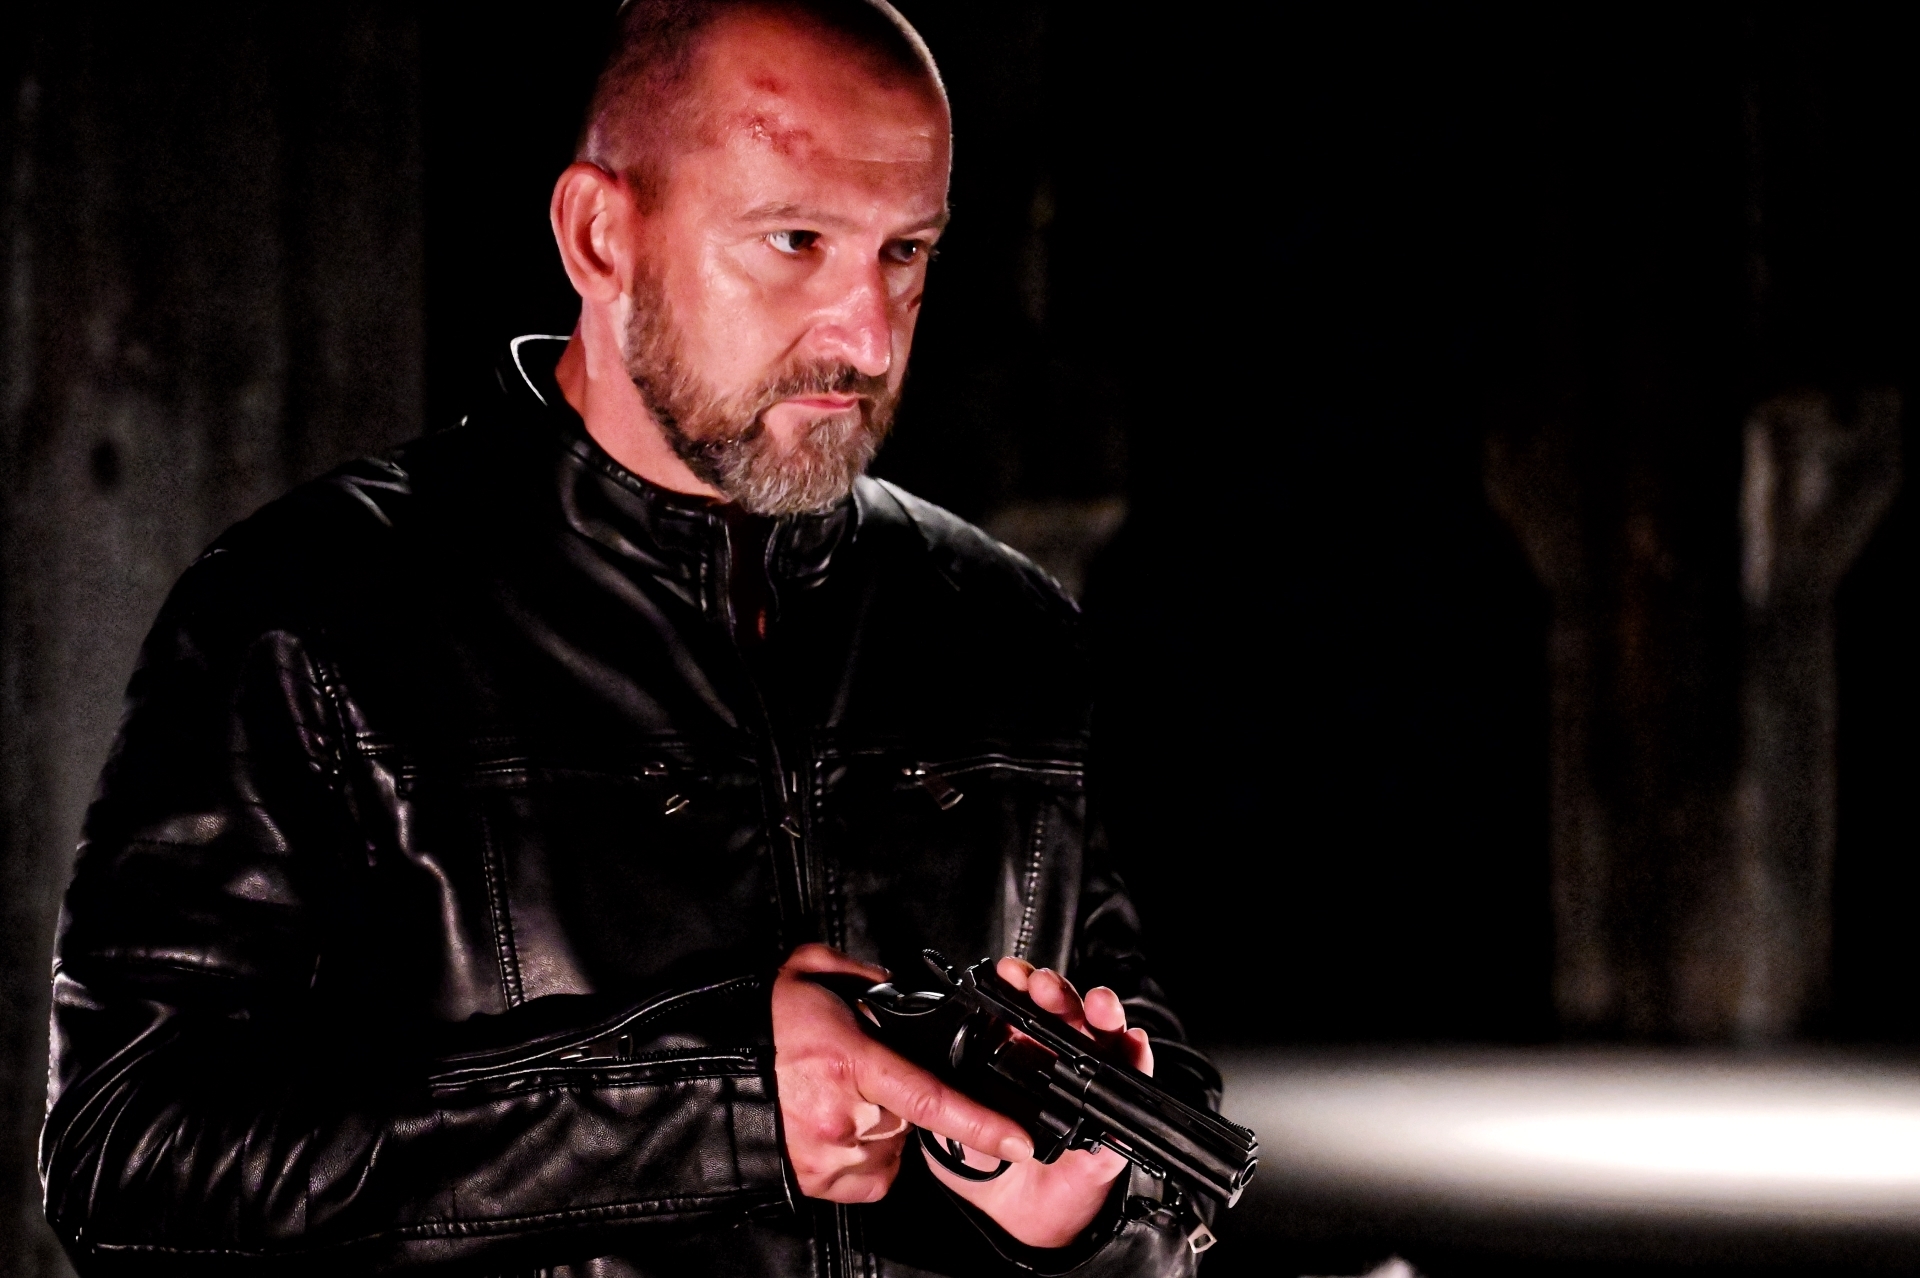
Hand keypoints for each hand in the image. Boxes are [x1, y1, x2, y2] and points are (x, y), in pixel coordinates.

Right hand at [772, 944, 1034, 1201]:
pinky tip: (838, 1127)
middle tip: (859, 1070)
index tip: (1021, 1142)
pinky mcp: (821, 1182)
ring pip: (892, 1145)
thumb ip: (867, 977)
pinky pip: (869, 1173)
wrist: (707, 1070)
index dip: (980, 1123)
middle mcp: (844, 1118)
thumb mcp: (814, 973)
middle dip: (899, 1093)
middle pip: (910, 1116)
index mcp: (851, 1064)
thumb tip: (899, 988)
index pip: (930, 1098)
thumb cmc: (762, 1024)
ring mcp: (831, 1157)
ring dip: (882, 1124)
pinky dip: (866, 1153)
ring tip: (840, 1097)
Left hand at [923, 958, 1153, 1248]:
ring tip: (1094, 1006)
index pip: (1019, 1008)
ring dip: (1100, 1013)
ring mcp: (1087, 1084)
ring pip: (1101, 1035)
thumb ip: (944, 1106)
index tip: (1007, 975)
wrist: (1014, 1223)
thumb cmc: (984, 1170)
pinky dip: (1135, 1059)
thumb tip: (935, 1080)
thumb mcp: (947, 1133)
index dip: (1016, 986)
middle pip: (1063, 1011)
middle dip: (1056, 991)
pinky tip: (1131, 1044)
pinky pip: (1131, 1084)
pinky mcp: (1112, 1117)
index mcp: (1014, 1055)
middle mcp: (1054, 1061)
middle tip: (1043, 988)